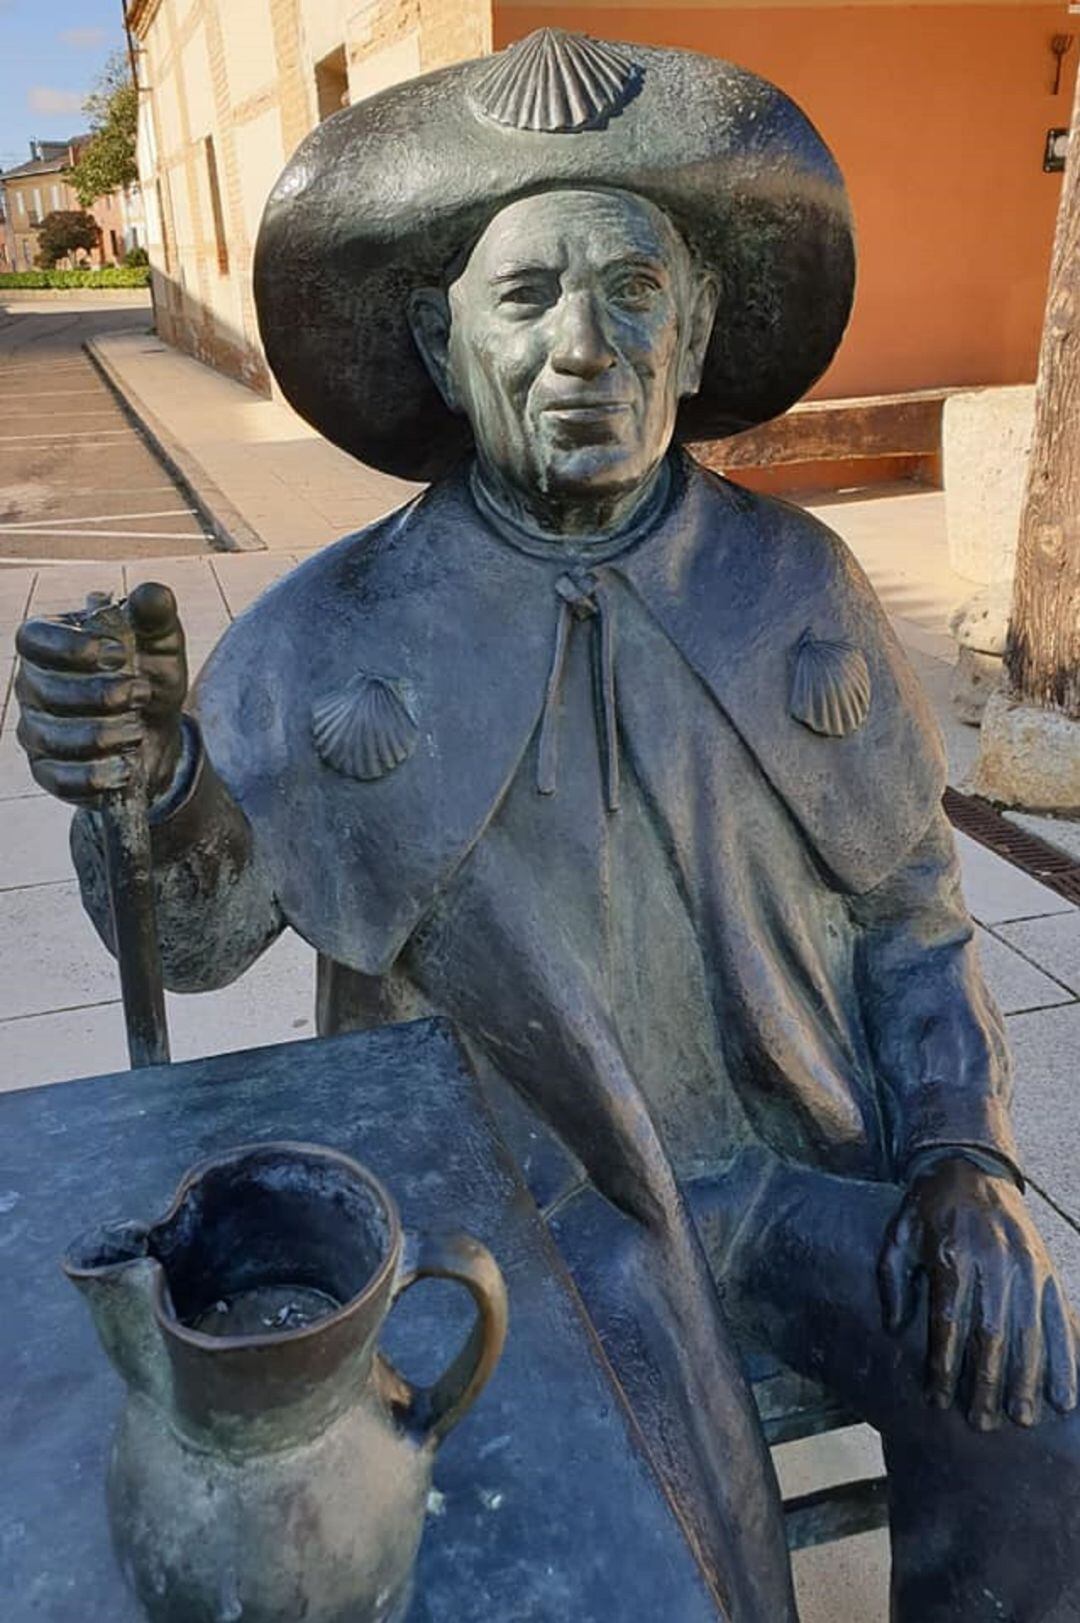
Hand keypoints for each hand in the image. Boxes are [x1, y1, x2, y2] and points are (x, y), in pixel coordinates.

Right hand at [15, 583, 187, 805]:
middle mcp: (31, 686)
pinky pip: (58, 777)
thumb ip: (156, 616)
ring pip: (51, 737)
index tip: (115, 655)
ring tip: (137, 731)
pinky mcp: (48, 771)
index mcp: (50, 645)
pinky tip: (125, 768)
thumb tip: (152, 594)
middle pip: (44, 691)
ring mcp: (35, 730)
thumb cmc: (149, 677)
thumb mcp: (161, 644)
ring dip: (100, 735)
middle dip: (98, 696)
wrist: (160, 733)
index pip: (33, 639)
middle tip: (141, 694)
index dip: (70, 647)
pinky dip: (94, 776)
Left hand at [879, 1156, 1077, 1429]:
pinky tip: (1064, 1397)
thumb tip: (896, 1329)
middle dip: (986, 1384)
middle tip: (981, 1423)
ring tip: (1020, 1419)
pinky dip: (1064, 1360)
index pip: (949, 1324)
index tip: (938, 1400)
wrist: (970, 1167)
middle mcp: (993, 1263)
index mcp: (952, 1256)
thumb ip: (892, 1280)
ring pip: (1029, 1334)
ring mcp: (1025, 1267)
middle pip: (991, 1336)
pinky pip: (1059, 1321)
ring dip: (1026, 1381)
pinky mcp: (1046, 1270)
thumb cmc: (927, 1209)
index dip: (944, 1366)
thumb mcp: (897, 1235)